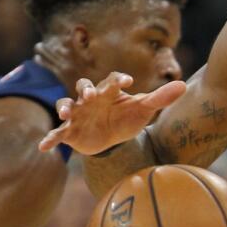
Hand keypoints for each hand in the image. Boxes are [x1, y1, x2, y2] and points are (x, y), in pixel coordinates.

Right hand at [38, 72, 185, 153]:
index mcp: (109, 91)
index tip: (128, 82)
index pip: (111, 80)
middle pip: (84, 87)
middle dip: (86, 89)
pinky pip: (57, 132)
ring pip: (66, 105)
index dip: (118, 79)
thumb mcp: (143, 109)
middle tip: (91, 95)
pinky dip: (50, 138)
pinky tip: (43, 146)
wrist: (111, 137)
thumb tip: (183, 85)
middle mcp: (90, 99)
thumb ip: (161, 98)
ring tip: (66, 114)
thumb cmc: (127, 118)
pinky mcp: (70, 131)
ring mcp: (78, 114)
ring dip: (64, 107)